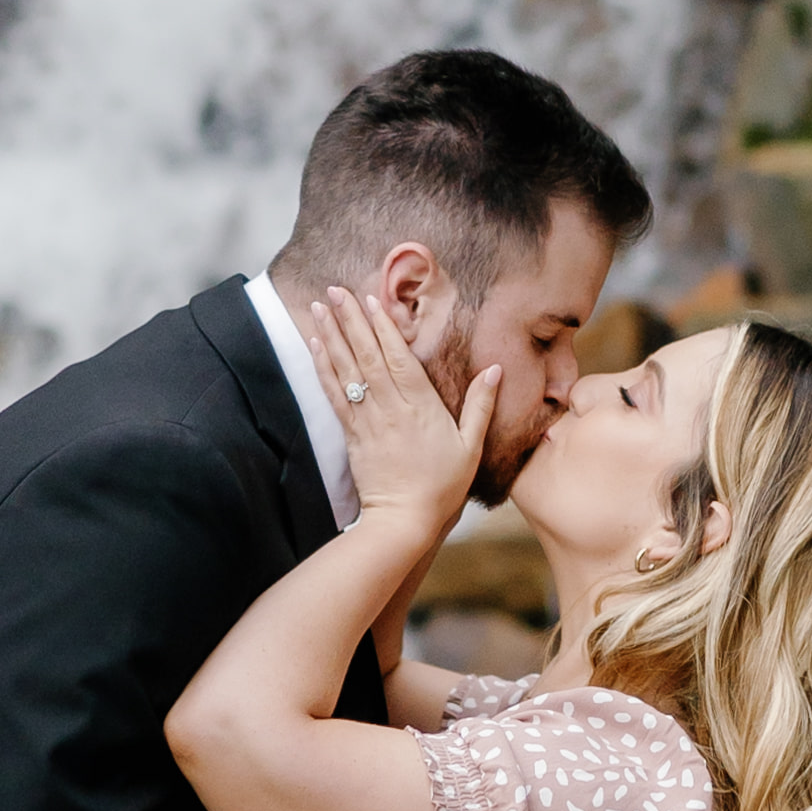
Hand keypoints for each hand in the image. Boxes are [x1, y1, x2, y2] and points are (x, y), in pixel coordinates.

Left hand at [310, 281, 487, 541]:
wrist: (403, 521)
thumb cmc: (442, 486)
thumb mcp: (471, 446)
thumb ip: (481, 405)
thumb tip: (495, 369)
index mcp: (421, 407)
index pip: (398, 357)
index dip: (383, 326)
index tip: (370, 298)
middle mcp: (390, 408)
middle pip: (368, 355)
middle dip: (351, 319)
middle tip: (336, 289)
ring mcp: (367, 420)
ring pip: (347, 370)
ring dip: (332, 336)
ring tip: (319, 307)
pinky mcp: (351, 434)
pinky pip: (335, 395)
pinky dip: (324, 368)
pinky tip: (316, 346)